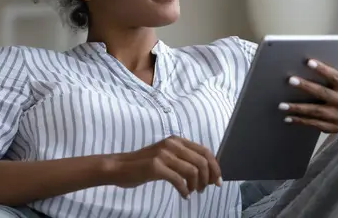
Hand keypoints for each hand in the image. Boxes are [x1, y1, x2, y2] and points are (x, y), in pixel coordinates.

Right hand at [107, 136, 221, 198]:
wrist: (120, 166)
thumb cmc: (143, 164)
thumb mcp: (166, 155)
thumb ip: (183, 159)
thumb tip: (206, 173)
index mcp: (176, 140)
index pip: (204, 151)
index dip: (215, 167)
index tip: (217, 180)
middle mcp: (172, 144)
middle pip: (202, 161)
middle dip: (208, 178)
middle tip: (204, 189)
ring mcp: (164, 154)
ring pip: (193, 171)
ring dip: (197, 185)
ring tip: (192, 192)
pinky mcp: (156, 167)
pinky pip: (179, 180)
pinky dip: (185, 191)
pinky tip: (184, 195)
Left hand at [280, 41, 337, 132]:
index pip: (336, 77)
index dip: (323, 69)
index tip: (308, 62)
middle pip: (324, 94)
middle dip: (306, 87)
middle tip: (289, 80)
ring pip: (317, 112)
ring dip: (298, 108)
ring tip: (281, 104)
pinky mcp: (332, 128)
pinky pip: (314, 124)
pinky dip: (300, 121)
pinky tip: (287, 117)